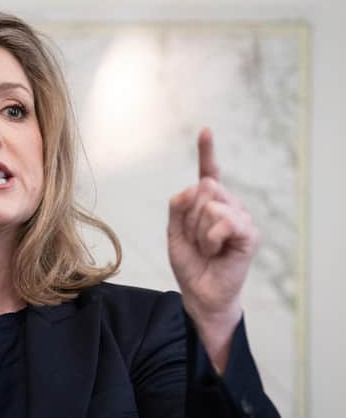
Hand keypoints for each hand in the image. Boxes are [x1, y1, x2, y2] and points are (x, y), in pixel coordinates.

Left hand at [167, 128, 259, 371]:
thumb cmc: (190, 263)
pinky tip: (216, 250)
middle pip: (202, 188)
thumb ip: (178, 207)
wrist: (200, 292)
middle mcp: (228, 205)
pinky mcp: (249, 233)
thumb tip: (193, 185)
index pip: (209, 173)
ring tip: (207, 248)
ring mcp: (240, 218)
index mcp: (209, 204)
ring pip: (210, 204)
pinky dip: (211, 238)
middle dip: (189, 216)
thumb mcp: (173, 232)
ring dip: (199, 231)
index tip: (206, 130)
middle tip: (195, 239)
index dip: (207, 151)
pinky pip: (223, 220)